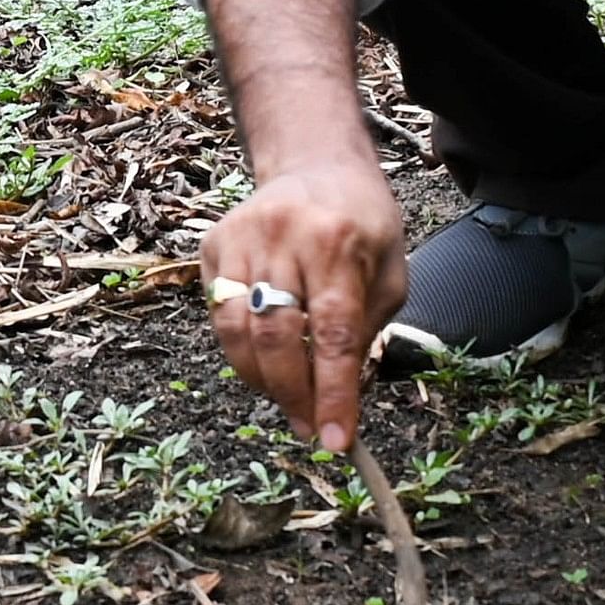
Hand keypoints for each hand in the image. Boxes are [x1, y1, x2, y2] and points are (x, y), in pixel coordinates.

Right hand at [201, 159, 407, 453]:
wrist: (316, 163)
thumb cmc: (363, 223)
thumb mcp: (390, 272)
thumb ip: (367, 331)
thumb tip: (340, 397)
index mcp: (337, 241)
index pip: (333, 333)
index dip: (334, 393)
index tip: (336, 441)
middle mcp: (283, 236)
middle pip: (276, 336)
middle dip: (293, 395)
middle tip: (310, 428)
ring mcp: (240, 237)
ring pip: (236, 330)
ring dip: (261, 380)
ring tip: (287, 400)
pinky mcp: (213, 244)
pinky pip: (218, 315)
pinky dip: (240, 350)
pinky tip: (265, 360)